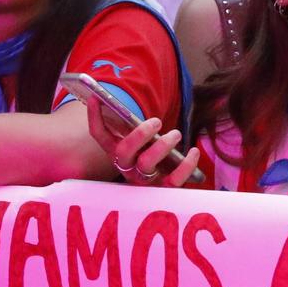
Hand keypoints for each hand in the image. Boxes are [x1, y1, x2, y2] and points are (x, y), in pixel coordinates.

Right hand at [83, 93, 202, 187]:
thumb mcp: (140, 141)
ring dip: (162, 146)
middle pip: (123, 151)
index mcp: (118, 152)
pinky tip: (193, 151)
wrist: (165, 184)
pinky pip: (174, 180)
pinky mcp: (163, 188)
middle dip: (139, 134)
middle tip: (156, 121)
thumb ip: (133, 125)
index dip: (94, 117)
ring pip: (146, 164)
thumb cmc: (151, 154)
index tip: (95, 97)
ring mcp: (143, 180)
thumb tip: (122, 100)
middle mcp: (126, 166)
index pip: (99, 135)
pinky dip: (186, 165)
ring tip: (176, 133)